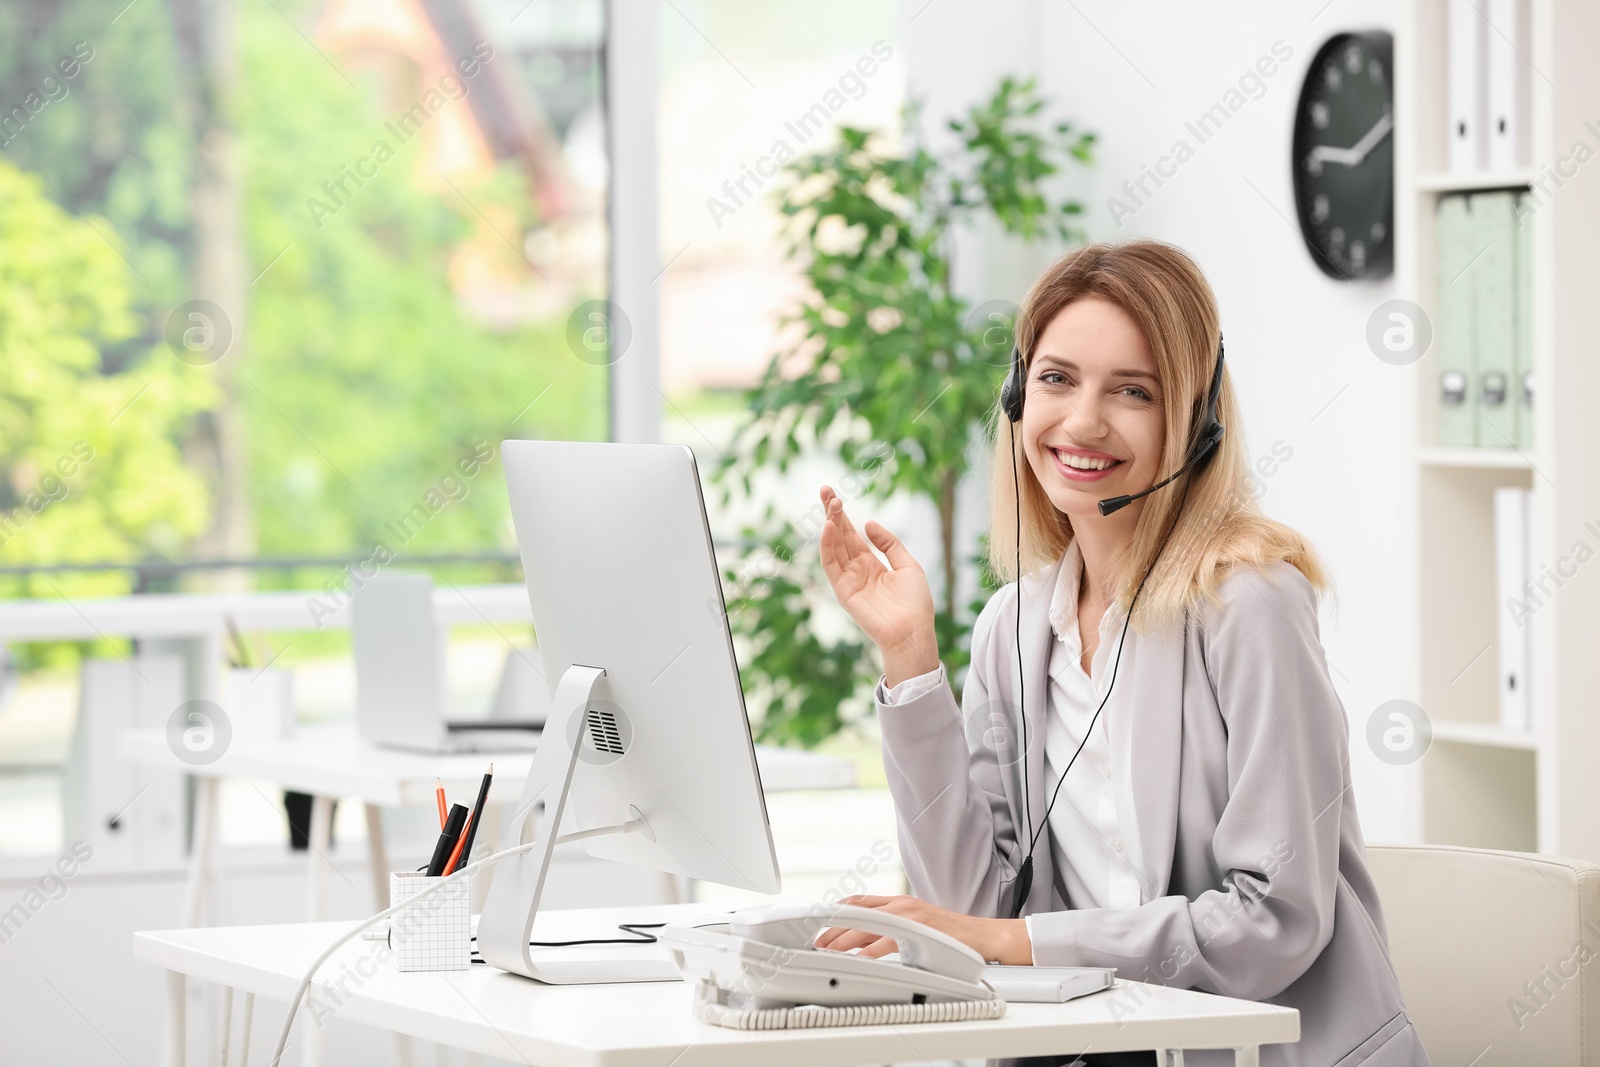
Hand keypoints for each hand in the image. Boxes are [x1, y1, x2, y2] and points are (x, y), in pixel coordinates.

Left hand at [813, 894, 1031, 965]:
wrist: (982, 935)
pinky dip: (868, 952)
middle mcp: (901, 905)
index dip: (835, 911)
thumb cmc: (950, 935)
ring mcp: (909, 917)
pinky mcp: (918, 932)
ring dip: (842, 939)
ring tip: (826, 950)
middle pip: (856, 912)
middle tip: (815, 940)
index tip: (818, 922)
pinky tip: (856, 960)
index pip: (858, 902)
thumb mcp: (916, 925)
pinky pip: (886, 942)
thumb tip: (866, 941)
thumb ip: (892, 928)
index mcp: (898, 903)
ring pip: (866, 925)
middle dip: (832, 927)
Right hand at [817, 486, 938, 685]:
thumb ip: (889, 543)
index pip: (851, 534)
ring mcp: (848, 580)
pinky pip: (831, 565)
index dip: (842, 515)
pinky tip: (829, 527)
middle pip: (839, 536)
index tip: (834, 495)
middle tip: (825, 489)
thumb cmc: (915, 604)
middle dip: (831, 513)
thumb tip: (869, 523)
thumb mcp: (908, 565)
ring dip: (829, 524)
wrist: (913, 632)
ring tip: (830, 502)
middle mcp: (855, 570)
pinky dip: (827, 545)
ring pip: (833, 546)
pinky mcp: (843, 590)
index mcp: (870, 564)